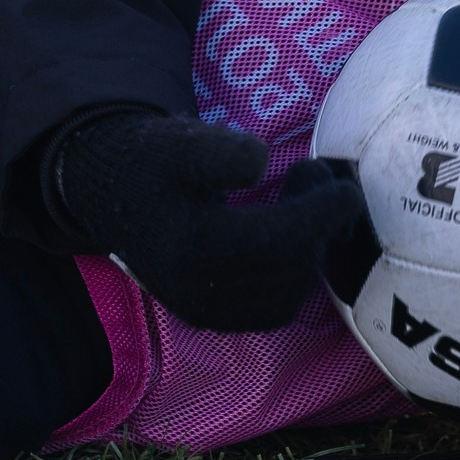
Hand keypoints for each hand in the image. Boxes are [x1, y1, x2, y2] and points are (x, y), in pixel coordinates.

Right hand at [48, 109, 362, 331]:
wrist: (113, 194)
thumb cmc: (154, 162)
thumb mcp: (183, 142)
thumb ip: (222, 151)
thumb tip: (262, 163)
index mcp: (193, 245)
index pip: (280, 240)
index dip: (322, 214)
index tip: (346, 189)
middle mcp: (197, 289)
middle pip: (288, 269)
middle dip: (321, 228)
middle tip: (323, 186)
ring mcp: (202, 309)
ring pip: (285, 296)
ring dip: (309, 255)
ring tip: (303, 211)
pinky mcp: (208, 316)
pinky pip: (268, 311)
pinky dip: (291, 281)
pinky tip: (289, 244)